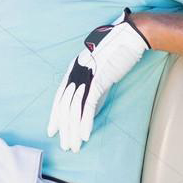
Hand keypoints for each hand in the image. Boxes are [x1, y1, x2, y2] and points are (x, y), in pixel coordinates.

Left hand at [47, 9, 148, 152]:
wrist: (129, 36)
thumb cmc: (117, 52)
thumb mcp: (101, 73)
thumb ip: (93, 90)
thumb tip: (89, 109)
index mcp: (73, 70)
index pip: (59, 97)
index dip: (55, 116)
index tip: (53, 131)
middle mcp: (75, 73)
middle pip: (64, 107)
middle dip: (64, 129)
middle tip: (66, 145)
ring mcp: (85, 77)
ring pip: (74, 110)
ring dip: (73, 131)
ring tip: (74, 146)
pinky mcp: (97, 80)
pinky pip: (87, 106)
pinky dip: (85, 123)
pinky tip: (85, 136)